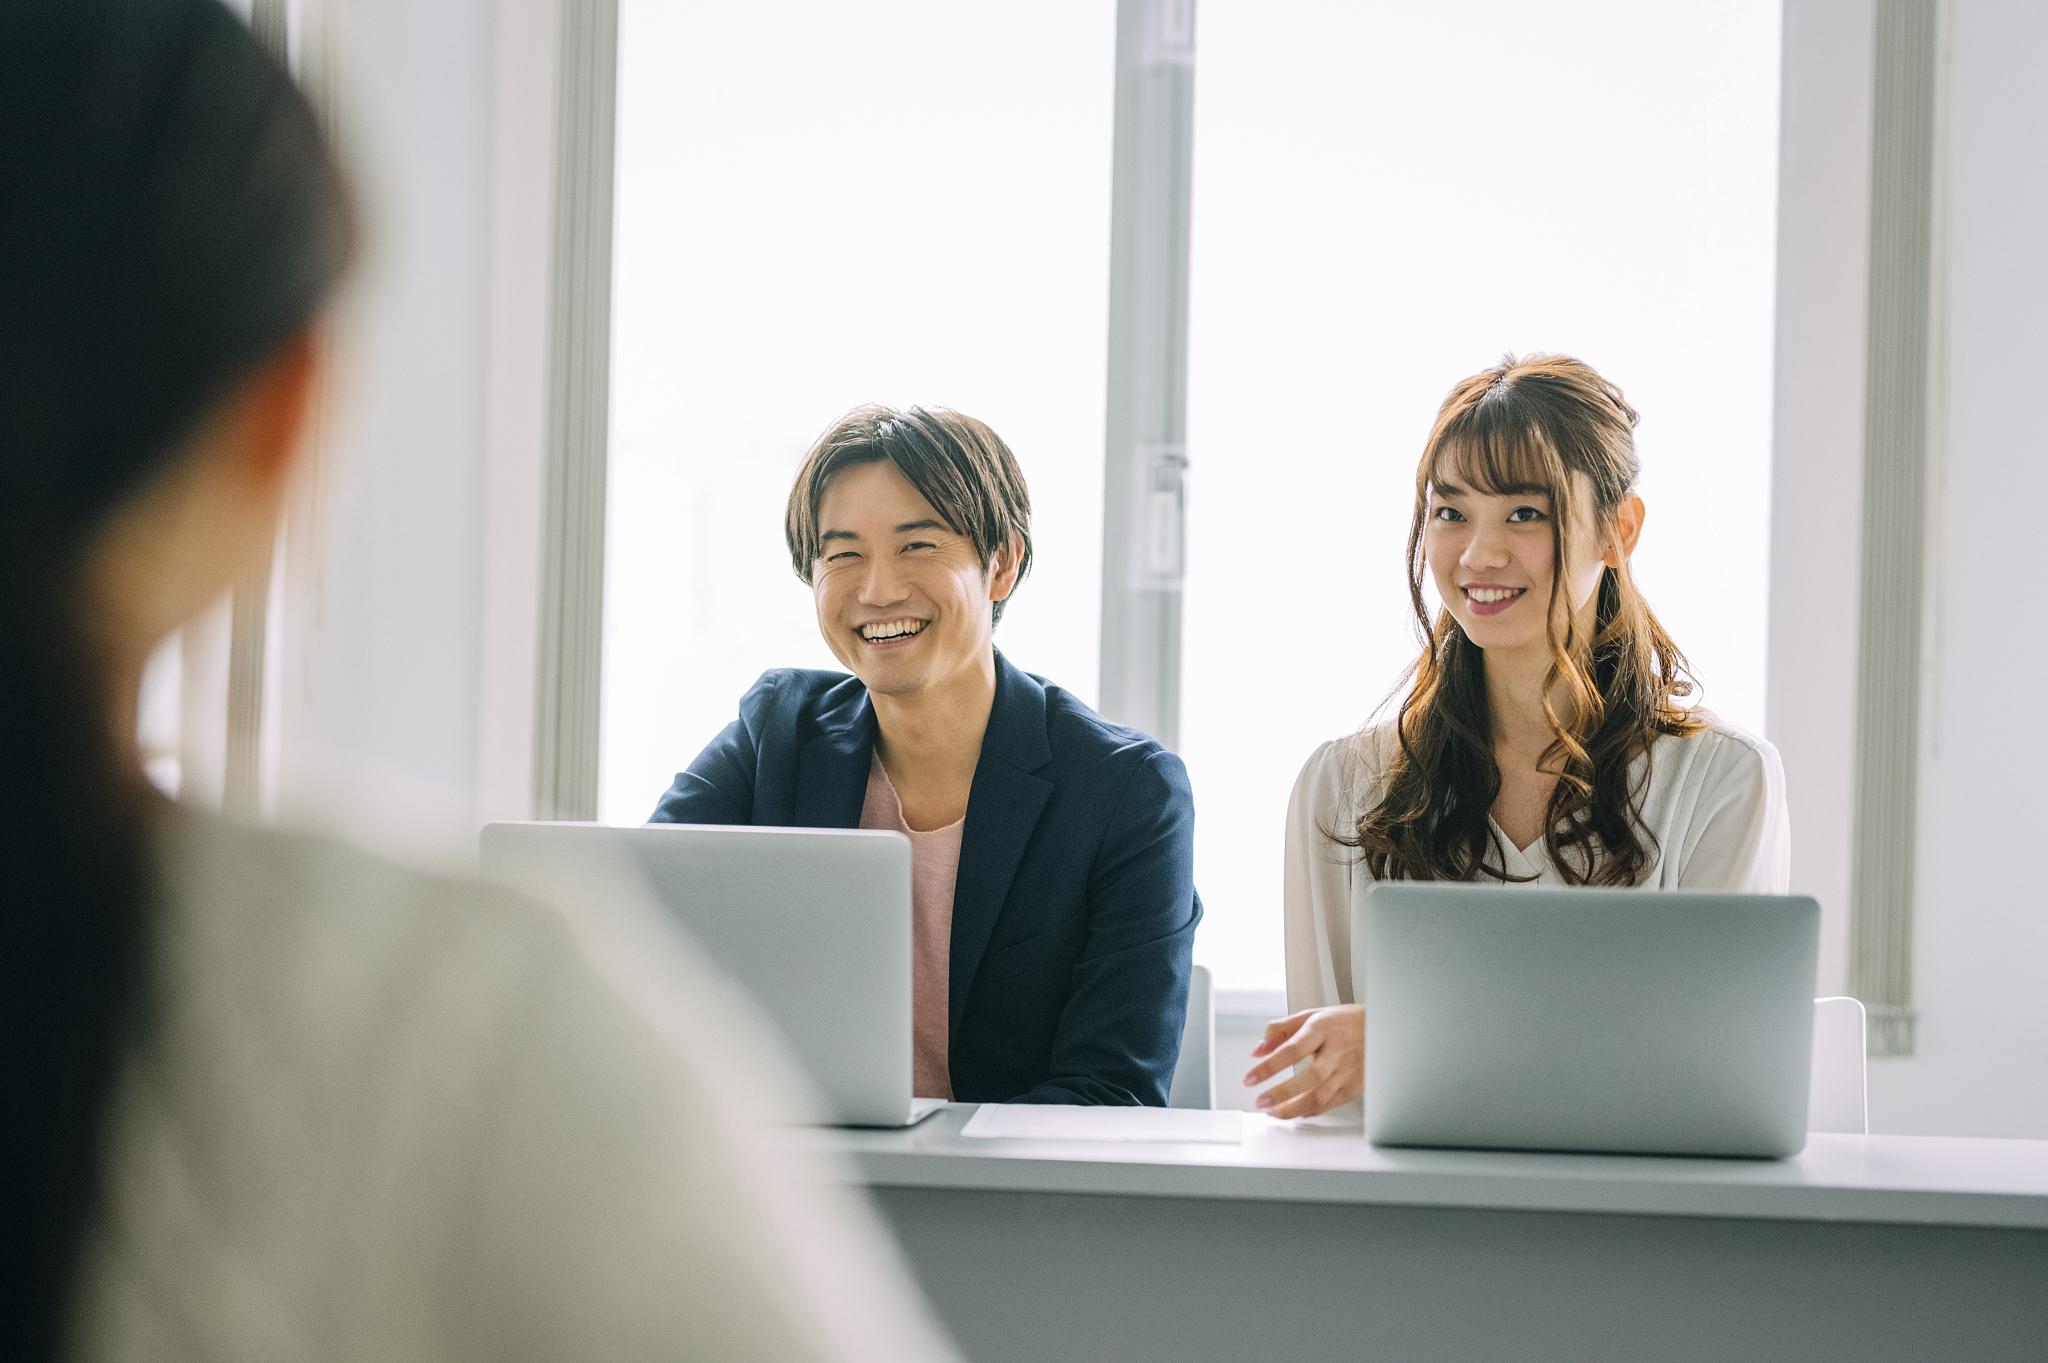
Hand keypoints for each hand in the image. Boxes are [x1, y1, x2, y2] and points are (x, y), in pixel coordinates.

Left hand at [1242, 1005, 1363, 1118]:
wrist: (1383, 1028)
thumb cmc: (1344, 1022)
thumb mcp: (1310, 1015)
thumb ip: (1280, 1030)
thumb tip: (1258, 1051)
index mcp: (1322, 1029)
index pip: (1291, 1050)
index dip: (1268, 1067)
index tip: (1249, 1079)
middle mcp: (1336, 1051)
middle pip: (1307, 1078)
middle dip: (1280, 1094)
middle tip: (1259, 1102)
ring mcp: (1348, 1071)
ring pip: (1319, 1097)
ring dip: (1292, 1109)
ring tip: (1272, 1111)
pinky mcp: (1355, 1087)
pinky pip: (1329, 1105)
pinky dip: (1309, 1111)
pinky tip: (1294, 1111)